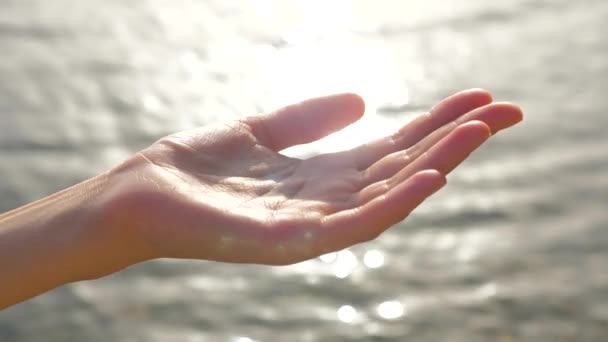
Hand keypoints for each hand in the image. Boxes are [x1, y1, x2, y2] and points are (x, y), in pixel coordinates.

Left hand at [110, 89, 521, 264]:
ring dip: (438, 165)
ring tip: (479, 132)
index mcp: (324, 176)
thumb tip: (364, 99)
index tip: (481, 98)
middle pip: (404, 169)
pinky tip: (430, 177)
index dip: (437, 124)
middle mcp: (329, 203)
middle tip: (508, 110)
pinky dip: (396, 202)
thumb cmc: (199, 165)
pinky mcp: (292, 243)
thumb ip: (310, 118)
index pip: (395, 149)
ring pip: (390, 196)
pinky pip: (354, 226)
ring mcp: (314, 226)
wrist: (142, 195)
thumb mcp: (262, 129)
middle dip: (456, 141)